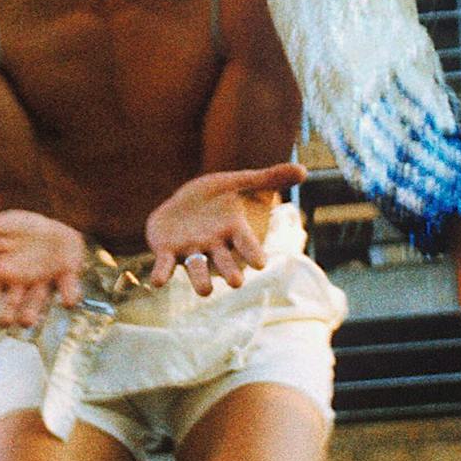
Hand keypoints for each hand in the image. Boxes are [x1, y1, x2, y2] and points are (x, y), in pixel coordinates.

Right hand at [0, 211, 87, 331]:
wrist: (53, 215)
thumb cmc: (19, 229)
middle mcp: (20, 284)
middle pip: (11, 308)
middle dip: (8, 316)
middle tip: (6, 320)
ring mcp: (44, 282)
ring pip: (36, 306)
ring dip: (32, 313)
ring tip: (26, 319)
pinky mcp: (67, 276)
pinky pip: (69, 291)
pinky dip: (69, 296)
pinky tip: (68, 299)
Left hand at [145, 162, 307, 293]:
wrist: (187, 202)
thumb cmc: (221, 195)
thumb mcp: (243, 181)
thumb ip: (271, 178)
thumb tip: (304, 170)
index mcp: (233, 230)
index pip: (246, 243)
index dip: (252, 252)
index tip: (260, 263)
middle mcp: (214, 245)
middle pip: (223, 262)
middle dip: (229, 271)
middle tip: (236, 284)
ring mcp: (191, 250)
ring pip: (197, 268)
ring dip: (200, 279)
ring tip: (206, 291)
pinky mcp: (167, 250)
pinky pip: (164, 265)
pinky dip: (161, 273)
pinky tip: (157, 282)